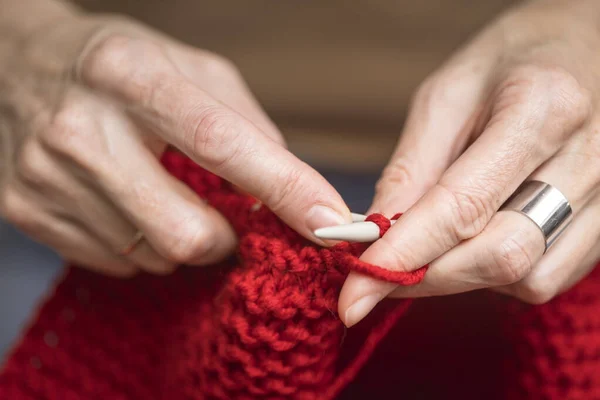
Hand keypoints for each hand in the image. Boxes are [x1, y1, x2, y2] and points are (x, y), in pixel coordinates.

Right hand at [0, 11, 350, 276]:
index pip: (220, 142)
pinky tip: (126, 205)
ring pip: (153, 255)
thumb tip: (293, 190)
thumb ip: (246, 125)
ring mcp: (45, 176)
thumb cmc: (117, 64)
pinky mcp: (25, 212)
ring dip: (180, 237)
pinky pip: (116, 263)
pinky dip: (140, 245)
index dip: (283, 187)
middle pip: (187, 230)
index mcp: (130, 75)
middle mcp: (80, 128)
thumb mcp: (187, 66)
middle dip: (225, 238)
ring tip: (162, 193)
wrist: (12, 65)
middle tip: (222, 212)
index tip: (331, 221)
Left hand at [339, 0, 599, 325]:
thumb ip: (413, 167)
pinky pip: (548, 275)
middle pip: (502, 254)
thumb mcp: (447, 94)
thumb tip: (376, 234)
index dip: (403, 257)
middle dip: (428, 277)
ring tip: (431, 244)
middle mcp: (590, 158)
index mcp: (543, 108)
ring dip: (464, 275)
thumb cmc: (513, 59)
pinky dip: (498, 272)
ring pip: (529, 277)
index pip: (464, 206)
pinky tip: (475, 239)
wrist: (586, 45)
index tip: (354, 295)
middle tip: (378, 275)